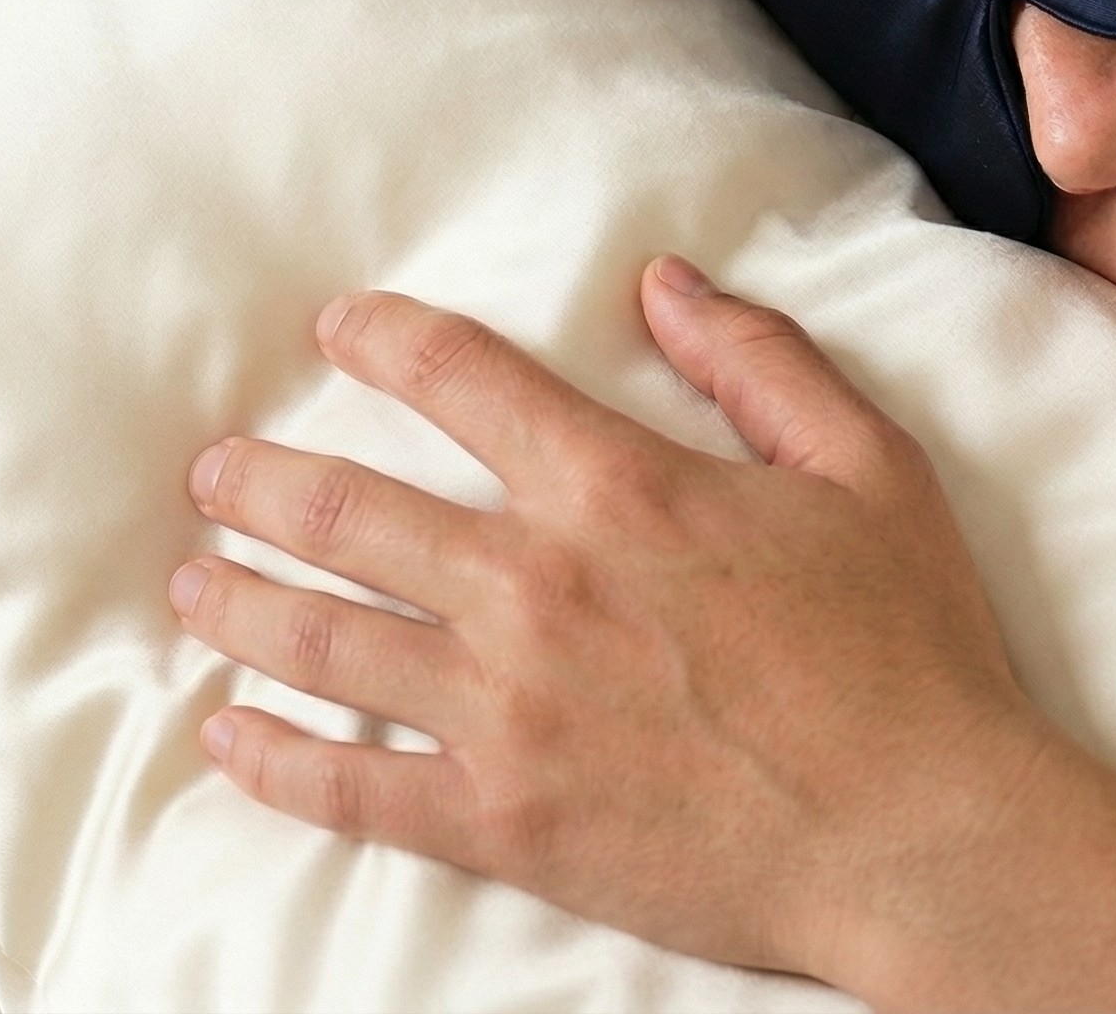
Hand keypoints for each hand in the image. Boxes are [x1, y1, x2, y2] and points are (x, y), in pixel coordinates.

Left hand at [167, 256, 1057, 977]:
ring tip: (193, 583)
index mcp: (617, 489)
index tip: (337, 327)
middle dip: (261, 481)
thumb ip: (760, 363)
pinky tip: (226, 732)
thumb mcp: (869, 468)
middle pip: (347, 513)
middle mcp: (535, 588)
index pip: (461, 381)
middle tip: (215, 472)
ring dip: (240, 603)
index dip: (384, 340)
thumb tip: (663, 280)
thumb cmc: (910, 649)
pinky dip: (273, 758)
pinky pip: (351, 789)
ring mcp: (505, 713)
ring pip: (322, 641)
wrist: (922, 837)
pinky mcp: (501, 824)